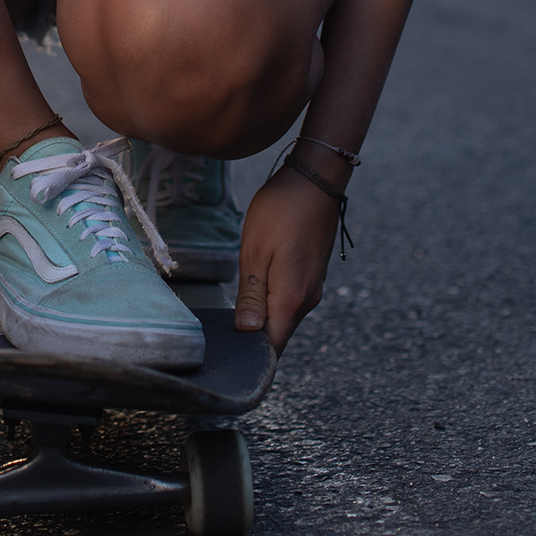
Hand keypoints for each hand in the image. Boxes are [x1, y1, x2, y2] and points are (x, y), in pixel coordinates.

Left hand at [234, 165, 343, 353]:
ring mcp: (313, 286)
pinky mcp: (312, 273)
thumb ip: (251, 296)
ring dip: (261, 316)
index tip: (226, 357)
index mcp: (292, 298)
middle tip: (219, 333)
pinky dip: (271, 301)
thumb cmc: (281, 210)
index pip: (272, 346)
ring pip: (283, 315)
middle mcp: (307, 299)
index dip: (250, 356)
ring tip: (233, 310)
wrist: (315, 179)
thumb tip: (247, 333)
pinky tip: (253, 288)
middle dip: (252, 337)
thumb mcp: (255, 252)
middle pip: (277, 333)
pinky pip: (289, 298)